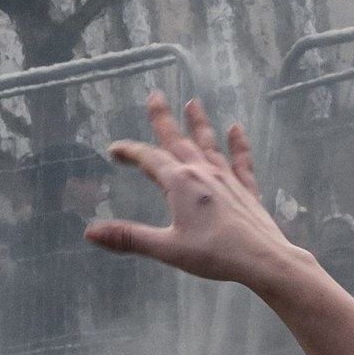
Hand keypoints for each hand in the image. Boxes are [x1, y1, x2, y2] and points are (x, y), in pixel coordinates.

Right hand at [87, 93, 300, 288]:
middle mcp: (202, 173)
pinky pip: (241, 161)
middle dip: (163, 119)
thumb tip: (91, 232)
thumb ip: (129, 237)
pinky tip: (237, 129)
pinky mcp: (246, 189)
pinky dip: (238, 144)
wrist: (262, 259)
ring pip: (209, 144)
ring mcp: (227, 179)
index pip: (149, 159)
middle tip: (155, 96)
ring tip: (193, 102)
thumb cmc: (214, 254)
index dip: (130, 152)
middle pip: (178, 140)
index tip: (115, 148)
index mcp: (180, 184)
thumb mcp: (166, 248)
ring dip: (199, 123)